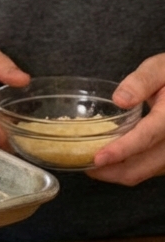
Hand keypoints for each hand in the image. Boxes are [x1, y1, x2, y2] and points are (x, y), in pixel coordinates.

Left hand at [87, 54, 164, 184]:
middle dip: (114, 171)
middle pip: (146, 165)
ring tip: (94, 166)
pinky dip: (132, 169)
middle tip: (84, 165)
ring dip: (121, 173)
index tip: (98, 159)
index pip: (147, 138)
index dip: (121, 151)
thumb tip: (119, 100)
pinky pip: (153, 167)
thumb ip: (141, 81)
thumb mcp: (160, 68)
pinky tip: (113, 161)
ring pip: (150, 172)